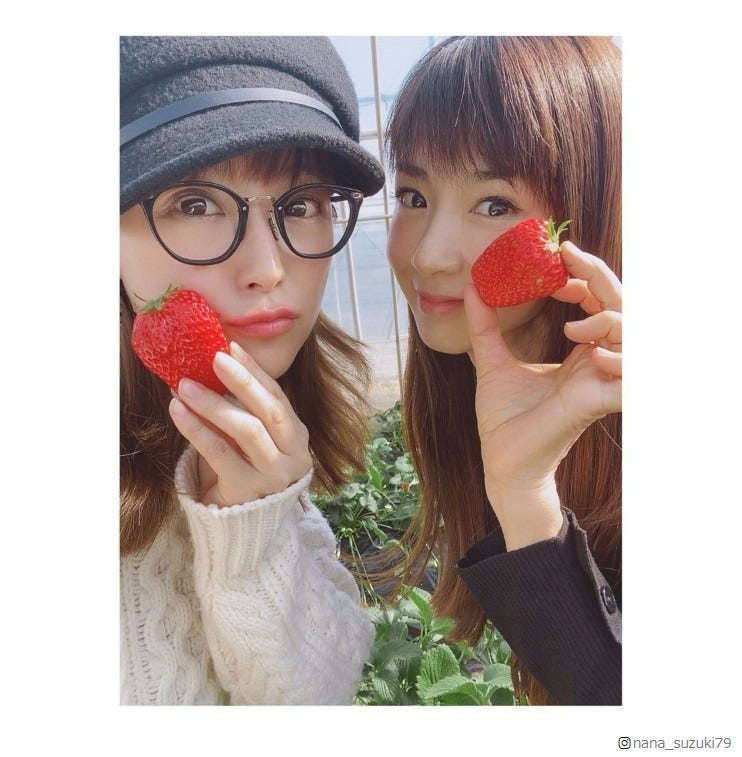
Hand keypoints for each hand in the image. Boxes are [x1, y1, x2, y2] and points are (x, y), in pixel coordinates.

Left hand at [168, 341, 311, 506]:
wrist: (246, 525)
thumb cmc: (246, 471)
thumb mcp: (253, 440)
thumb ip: (243, 410)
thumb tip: (212, 365)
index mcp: (297, 435)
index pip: (278, 396)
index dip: (256, 371)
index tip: (231, 347)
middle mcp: (293, 454)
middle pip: (269, 411)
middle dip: (242, 381)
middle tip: (214, 358)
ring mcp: (274, 475)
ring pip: (247, 431)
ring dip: (215, 404)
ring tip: (185, 385)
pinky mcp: (249, 490)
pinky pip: (221, 455)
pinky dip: (198, 430)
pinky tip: (179, 412)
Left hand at [465, 241, 620, 548]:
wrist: (501, 462)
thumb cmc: (505, 419)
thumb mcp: (493, 362)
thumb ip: (486, 327)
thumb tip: (473, 288)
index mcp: (579, 352)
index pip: (598, 303)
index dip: (584, 276)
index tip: (558, 258)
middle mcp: (596, 363)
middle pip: (620, 307)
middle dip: (599, 277)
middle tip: (568, 257)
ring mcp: (602, 383)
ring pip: (632, 333)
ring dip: (607, 318)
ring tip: (571, 325)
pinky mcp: (600, 405)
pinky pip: (630, 375)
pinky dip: (619, 357)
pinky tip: (593, 353)